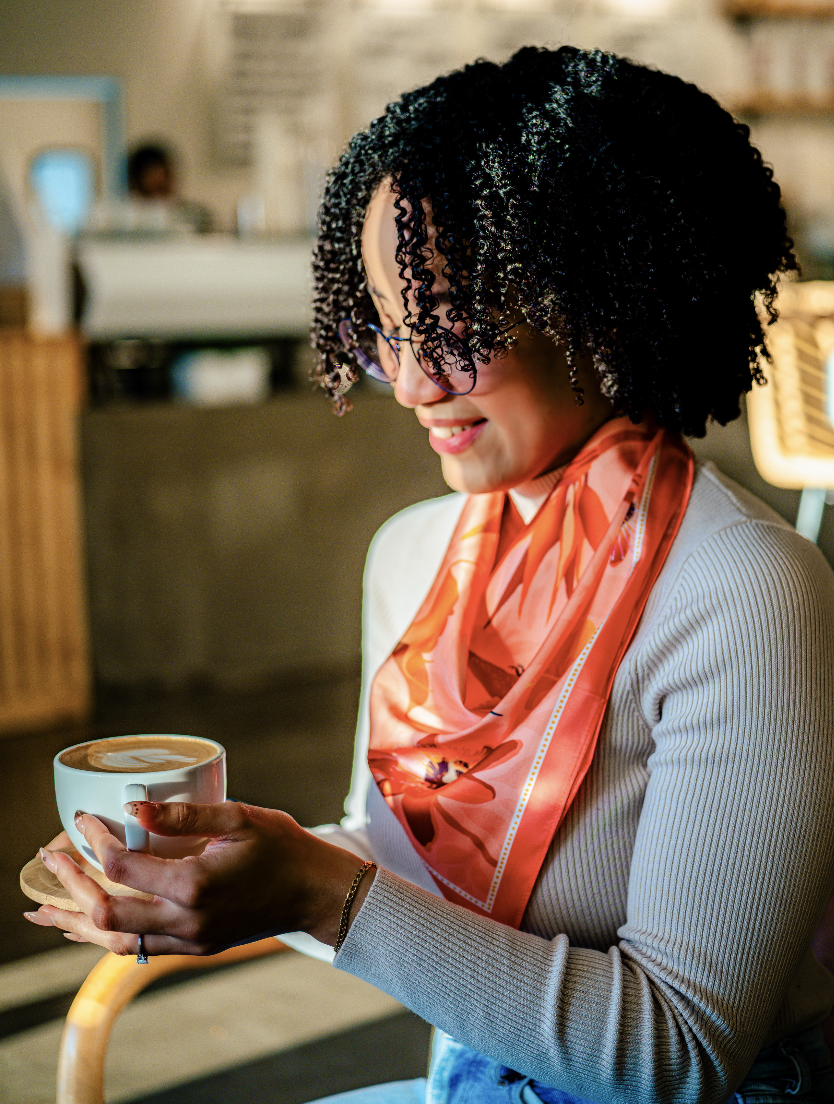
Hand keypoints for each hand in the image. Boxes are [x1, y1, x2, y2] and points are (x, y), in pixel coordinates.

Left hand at [24, 802, 375, 956]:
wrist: (316, 892)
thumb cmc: (284, 848)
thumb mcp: (239, 818)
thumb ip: (184, 814)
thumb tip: (133, 806)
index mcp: (194, 886)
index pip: (123, 866)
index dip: (94, 841)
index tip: (82, 819)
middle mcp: (187, 920)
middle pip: (106, 914)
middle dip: (71, 888)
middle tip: (49, 858)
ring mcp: (190, 940)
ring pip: (115, 942)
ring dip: (76, 924)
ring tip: (43, 910)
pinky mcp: (195, 946)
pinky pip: (138, 946)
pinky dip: (106, 936)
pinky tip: (88, 925)